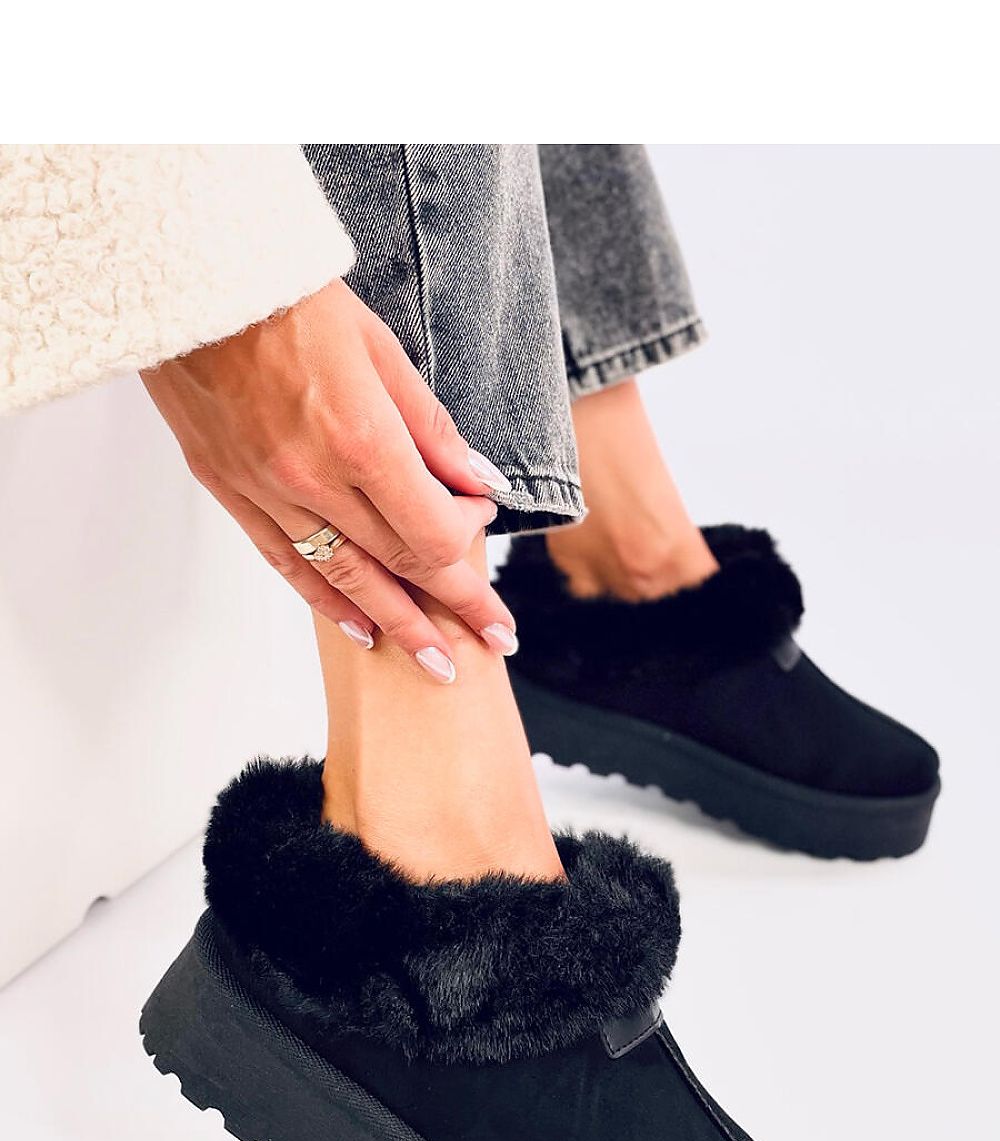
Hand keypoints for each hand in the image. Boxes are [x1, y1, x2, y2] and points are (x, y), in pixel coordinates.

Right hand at [141, 279, 517, 680]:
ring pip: (345, 579)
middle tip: (495, 640)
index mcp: (361, 439)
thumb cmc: (289, 299)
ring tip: (439, 664)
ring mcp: (267, 492)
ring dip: (398, 625)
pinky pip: (287, 564)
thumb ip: (432, 429)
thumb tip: (480, 483)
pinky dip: (328, 602)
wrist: (189, 280)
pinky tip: (361, 631)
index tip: (480, 524)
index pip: (431, 530)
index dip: (465, 541)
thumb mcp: (381, 350)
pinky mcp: (230, 491)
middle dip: (454, 606)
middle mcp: (313, 479)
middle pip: (398, 565)